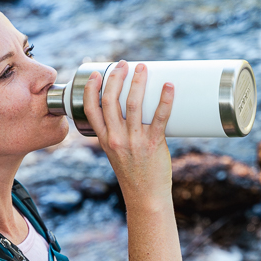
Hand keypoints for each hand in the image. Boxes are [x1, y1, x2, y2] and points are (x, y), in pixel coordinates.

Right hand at [83, 60, 174, 209]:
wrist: (145, 196)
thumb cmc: (133, 173)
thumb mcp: (117, 153)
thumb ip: (121, 132)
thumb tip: (138, 108)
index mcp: (104, 140)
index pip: (90, 110)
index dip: (91, 89)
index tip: (98, 74)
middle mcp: (116, 139)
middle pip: (110, 101)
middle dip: (116, 78)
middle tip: (124, 65)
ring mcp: (134, 141)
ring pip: (133, 105)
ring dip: (138, 82)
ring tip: (143, 68)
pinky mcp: (153, 143)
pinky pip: (160, 117)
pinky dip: (165, 99)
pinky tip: (169, 86)